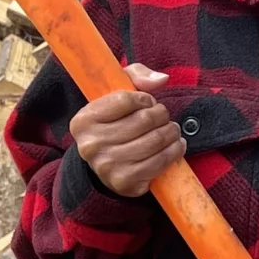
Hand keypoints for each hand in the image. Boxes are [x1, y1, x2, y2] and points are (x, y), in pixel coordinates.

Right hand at [69, 63, 183, 196]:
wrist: (106, 164)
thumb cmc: (115, 122)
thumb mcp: (116, 93)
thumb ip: (136, 76)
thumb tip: (161, 80)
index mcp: (83, 121)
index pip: (126, 99)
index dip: (145, 99)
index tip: (148, 102)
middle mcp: (91, 145)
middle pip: (144, 120)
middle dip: (162, 115)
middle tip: (163, 116)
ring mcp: (107, 166)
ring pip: (156, 140)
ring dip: (172, 132)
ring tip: (172, 130)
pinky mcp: (125, 182)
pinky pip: (160, 162)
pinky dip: (175, 151)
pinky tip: (175, 145)